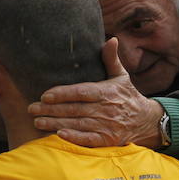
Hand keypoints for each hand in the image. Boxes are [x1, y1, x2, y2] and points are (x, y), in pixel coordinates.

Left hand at [28, 38, 163, 147]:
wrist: (147, 121)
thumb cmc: (128, 96)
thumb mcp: (121, 76)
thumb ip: (111, 59)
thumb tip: (110, 39)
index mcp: (106, 92)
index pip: (81, 92)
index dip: (62, 93)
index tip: (44, 94)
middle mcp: (105, 109)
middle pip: (74, 109)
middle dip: (51, 109)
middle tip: (31, 108)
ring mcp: (106, 126)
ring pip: (77, 124)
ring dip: (56, 124)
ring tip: (37, 121)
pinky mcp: (107, 140)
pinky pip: (89, 140)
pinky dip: (75, 138)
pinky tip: (59, 135)